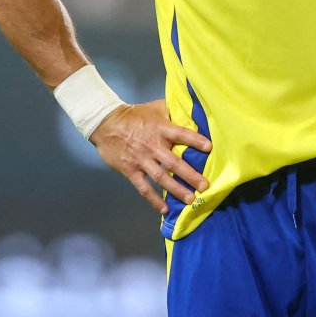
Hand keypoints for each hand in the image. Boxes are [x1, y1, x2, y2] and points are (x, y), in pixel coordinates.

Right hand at [89, 100, 210, 212]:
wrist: (106, 124)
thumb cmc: (134, 115)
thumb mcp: (155, 107)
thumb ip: (172, 110)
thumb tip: (191, 110)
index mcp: (161, 129)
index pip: (181, 134)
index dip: (195, 140)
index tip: (209, 148)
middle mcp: (153, 146)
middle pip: (174, 162)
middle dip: (190, 175)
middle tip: (204, 186)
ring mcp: (141, 160)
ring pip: (161, 177)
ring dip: (176, 190)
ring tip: (190, 200)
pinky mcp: (130, 171)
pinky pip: (144, 187)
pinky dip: (154, 199)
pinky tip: (164, 209)